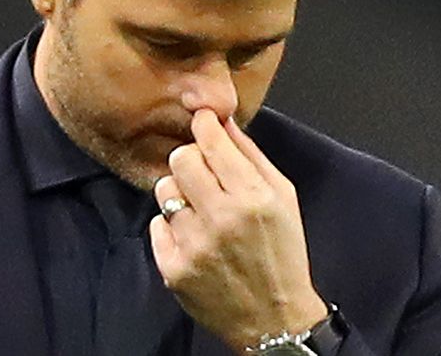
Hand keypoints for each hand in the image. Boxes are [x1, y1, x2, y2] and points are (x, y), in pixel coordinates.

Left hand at [150, 109, 327, 352]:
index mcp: (253, 197)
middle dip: (191, 160)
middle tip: (203, 174)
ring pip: (164, 190)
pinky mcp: (174, 268)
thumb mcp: (284, 198)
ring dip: (180, 195)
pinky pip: (156, 224)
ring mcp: (194, 245)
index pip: (210, 141)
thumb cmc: (282, 254)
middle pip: (180, 159)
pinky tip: (194, 238)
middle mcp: (221, 218)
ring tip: (200, 211)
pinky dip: (172, 227)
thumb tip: (222, 121)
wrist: (274, 319)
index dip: (204, 125)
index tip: (202, 121)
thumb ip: (251, 155)